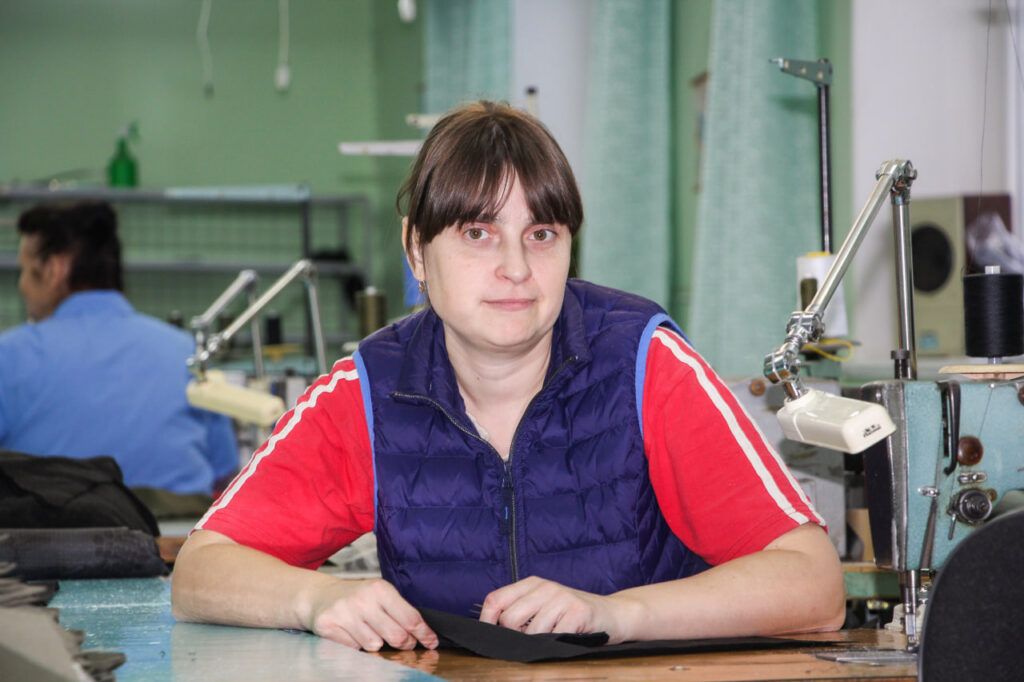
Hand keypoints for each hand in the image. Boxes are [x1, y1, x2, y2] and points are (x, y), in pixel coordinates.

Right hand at [305, 578, 437, 651]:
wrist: (320, 596)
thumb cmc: (358, 598)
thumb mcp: (381, 596)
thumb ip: (401, 612)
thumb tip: (425, 636)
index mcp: (381, 589)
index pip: (410, 618)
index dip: (424, 634)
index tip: (432, 643)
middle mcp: (363, 600)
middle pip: (396, 636)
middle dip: (404, 643)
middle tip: (403, 643)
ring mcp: (345, 613)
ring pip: (375, 646)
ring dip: (375, 643)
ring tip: (368, 630)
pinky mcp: (329, 626)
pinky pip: (354, 649)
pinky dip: (356, 646)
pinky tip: (350, 633)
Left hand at [478, 576, 637, 643]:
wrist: (614, 614)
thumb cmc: (573, 615)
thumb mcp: (544, 606)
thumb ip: (521, 612)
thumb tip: (492, 632)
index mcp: (532, 583)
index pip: (495, 599)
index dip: (486, 621)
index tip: (488, 638)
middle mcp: (545, 586)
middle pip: (509, 619)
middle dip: (516, 637)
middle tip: (533, 639)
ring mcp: (562, 597)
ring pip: (531, 632)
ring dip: (540, 643)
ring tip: (554, 637)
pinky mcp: (578, 612)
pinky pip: (553, 637)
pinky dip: (557, 644)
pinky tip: (567, 638)